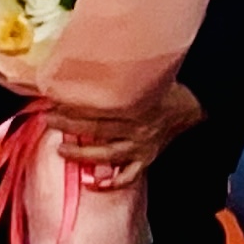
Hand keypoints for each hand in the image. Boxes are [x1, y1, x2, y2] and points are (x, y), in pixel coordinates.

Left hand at [50, 79, 202, 188]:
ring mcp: (141, 146)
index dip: (73, 104)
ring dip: (82, 153)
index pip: (97, 106)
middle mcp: (136, 127)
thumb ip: (121, 72)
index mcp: (136, 103)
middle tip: (49, 119)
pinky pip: (128, 176)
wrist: (195, 103)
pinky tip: (93, 184)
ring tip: (61, 149)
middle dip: (70, 124)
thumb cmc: (168, 84)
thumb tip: (89, 59)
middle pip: (97, 128)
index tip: (53, 99)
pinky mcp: (146, 159)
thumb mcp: (147, 72)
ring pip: (107, 154)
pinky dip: (111, 182)